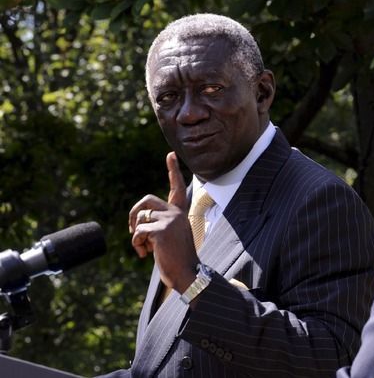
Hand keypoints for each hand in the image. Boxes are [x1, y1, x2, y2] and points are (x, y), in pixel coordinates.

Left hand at [129, 152, 199, 292]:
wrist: (188, 274)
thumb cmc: (177, 259)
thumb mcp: (170, 237)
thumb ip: (159, 224)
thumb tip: (137, 224)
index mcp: (180, 213)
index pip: (176, 188)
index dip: (173, 170)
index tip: (170, 154)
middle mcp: (177, 213)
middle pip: (146, 201)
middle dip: (133, 214)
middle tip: (132, 230)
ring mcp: (170, 220)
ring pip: (140, 219)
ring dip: (137, 236)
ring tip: (146, 249)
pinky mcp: (161, 230)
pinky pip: (138, 232)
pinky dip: (136, 244)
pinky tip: (145, 255)